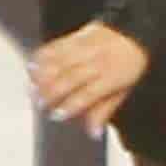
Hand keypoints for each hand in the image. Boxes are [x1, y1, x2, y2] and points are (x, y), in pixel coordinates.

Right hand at [30, 23, 150, 134]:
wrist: (134, 32)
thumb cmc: (129, 65)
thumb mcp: (124, 90)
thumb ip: (105, 110)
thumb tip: (93, 134)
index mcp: (112, 77)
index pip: (88, 93)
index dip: (71, 105)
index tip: (56, 115)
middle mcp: (97, 62)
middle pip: (70, 78)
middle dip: (52, 92)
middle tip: (39, 104)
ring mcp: (87, 47)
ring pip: (60, 62)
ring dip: (42, 76)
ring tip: (31, 89)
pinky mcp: (78, 36)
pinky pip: (57, 45)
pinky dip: (42, 56)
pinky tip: (31, 67)